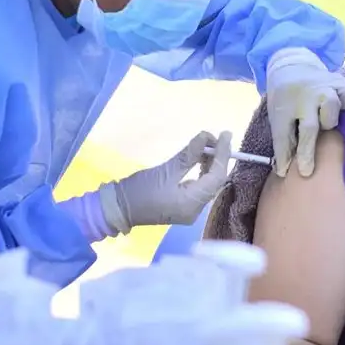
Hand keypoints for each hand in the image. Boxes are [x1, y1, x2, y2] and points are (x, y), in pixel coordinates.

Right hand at [97, 131, 232, 234]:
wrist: (117, 208)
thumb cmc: (139, 190)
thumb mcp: (165, 170)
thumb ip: (189, 154)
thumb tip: (206, 136)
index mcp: (193, 203)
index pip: (217, 176)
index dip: (223, 154)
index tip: (226, 134)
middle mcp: (196, 210)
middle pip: (215, 181)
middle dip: (218, 158)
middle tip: (216, 137)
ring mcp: (189, 210)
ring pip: (208, 184)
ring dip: (210, 163)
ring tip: (206, 144)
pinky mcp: (183, 206)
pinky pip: (199, 187)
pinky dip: (201, 172)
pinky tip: (199, 159)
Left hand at [266, 48, 344, 177]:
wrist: (292, 68)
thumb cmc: (286, 102)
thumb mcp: (278, 119)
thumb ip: (283, 143)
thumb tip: (283, 171)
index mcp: (283, 107)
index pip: (285, 135)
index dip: (292, 155)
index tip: (300, 172)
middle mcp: (303, 96)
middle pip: (310, 126)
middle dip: (308, 148)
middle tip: (307, 167)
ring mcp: (322, 86)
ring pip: (331, 108)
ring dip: (329, 120)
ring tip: (324, 121)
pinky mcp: (339, 81)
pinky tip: (338, 106)